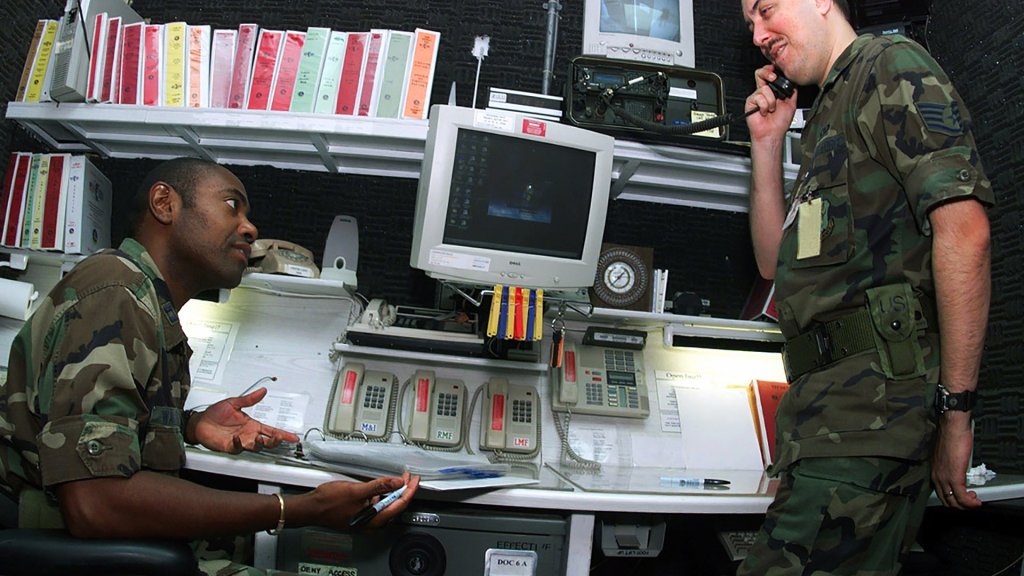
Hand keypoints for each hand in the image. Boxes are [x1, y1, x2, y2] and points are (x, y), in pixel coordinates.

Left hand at [192, 387, 299, 453]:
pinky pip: (237, 447)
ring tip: (260, 439)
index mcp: (251, 424)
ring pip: (256, 447)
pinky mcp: (230, 446)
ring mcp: (240, 441)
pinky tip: (238, 438)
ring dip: (260, 444)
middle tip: (277, 438)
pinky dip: (239, 444)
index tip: (293, 437)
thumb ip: (249, 399)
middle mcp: (248, 434)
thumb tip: (262, 391)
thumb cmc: (214, 413)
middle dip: (274, 441)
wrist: (199, 422)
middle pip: (267, 441)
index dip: (283, 434)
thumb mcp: (234, 402)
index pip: (271, 430)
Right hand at [302, 472, 420, 530]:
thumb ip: (379, 486)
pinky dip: (382, 494)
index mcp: (373, 520)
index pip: (399, 505)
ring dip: (393, 492)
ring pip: (386, 505)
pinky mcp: (360, 514)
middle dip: (403, 490)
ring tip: (400, 479)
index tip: (414, 480)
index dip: (409, 491)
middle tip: (409, 477)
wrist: (311, 508)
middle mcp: (371, 523)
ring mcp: (366, 519)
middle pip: (395, 506)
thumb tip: (397, 483)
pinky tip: (383, 486)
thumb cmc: (329, 503)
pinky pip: (376, 505)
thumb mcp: (356, 491)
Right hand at [745, 64, 797, 141]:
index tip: (777, 70)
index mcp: (773, 91)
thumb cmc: (780, 122)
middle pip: (761, 74)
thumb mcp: (791, 103)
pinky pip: (758, 97)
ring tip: (771, 109)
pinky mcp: (750, 102)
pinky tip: (764, 112)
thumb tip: (794, 80)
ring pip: (763, 88)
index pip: (770, 75)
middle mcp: (764, 92)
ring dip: (771, 100)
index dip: (772, 70)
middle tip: (773, 78)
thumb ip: (792, 91)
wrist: (772, 133)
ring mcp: (757, 97)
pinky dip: (764, 106)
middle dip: (768, 73)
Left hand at [931, 411, 981, 509]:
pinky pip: (961, 496)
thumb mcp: (948, 456)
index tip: (962, 498)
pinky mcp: (954, 476)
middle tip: (970, 502)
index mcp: (935, 471)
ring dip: (966, 505)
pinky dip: (970, 502)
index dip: (952, 499)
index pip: (940, 492)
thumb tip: (958, 471)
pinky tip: (976, 501)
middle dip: (959, 505)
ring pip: (953, 500)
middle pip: (946, 499)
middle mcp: (936, 476)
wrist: (952, 428)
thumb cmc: (951, 437)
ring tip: (974, 501)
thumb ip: (950, 466)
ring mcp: (944, 477)